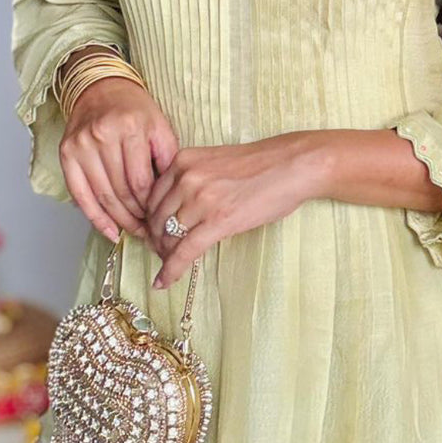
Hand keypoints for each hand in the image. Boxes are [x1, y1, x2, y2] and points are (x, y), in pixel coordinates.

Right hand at [58, 78, 179, 241]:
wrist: (102, 88)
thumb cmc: (135, 110)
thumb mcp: (160, 127)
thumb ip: (168, 159)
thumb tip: (169, 198)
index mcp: (131, 128)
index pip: (140, 181)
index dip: (151, 206)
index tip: (160, 218)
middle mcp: (103, 135)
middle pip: (120, 192)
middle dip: (136, 217)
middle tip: (149, 231)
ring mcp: (81, 145)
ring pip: (102, 196)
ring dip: (119, 220)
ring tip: (133, 231)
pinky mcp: (66, 153)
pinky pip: (80, 195)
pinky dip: (95, 217)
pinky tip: (110, 231)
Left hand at [143, 133, 319, 288]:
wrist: (291, 165)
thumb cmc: (260, 164)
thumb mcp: (214, 162)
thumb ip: (191, 178)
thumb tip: (175, 208)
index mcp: (183, 160)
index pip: (151, 196)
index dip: (150, 219)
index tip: (154, 232)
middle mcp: (186, 177)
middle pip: (156, 218)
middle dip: (156, 240)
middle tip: (162, 252)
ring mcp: (201, 199)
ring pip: (169, 237)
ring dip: (166, 255)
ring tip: (169, 265)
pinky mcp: (218, 221)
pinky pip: (185, 251)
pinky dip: (171, 270)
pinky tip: (164, 282)